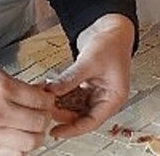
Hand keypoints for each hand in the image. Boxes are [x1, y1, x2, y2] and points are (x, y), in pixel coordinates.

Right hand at [0, 65, 55, 155]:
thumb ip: (18, 84)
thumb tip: (41, 92)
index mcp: (0, 87)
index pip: (40, 99)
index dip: (49, 99)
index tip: (47, 98)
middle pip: (39, 122)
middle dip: (46, 116)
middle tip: (42, 111)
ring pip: (31, 142)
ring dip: (37, 135)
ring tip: (33, 127)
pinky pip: (14, 154)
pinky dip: (23, 148)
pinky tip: (20, 137)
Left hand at [45, 14, 134, 139]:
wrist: (112, 27)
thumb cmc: (112, 43)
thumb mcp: (90, 62)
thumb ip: (71, 78)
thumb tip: (51, 92)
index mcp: (114, 97)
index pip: (92, 122)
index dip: (72, 129)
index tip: (55, 132)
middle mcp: (105, 98)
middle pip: (81, 116)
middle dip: (63, 114)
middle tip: (45, 109)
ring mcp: (96, 92)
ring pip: (74, 107)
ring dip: (60, 104)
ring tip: (45, 99)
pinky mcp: (87, 85)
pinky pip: (72, 95)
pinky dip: (61, 94)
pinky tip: (50, 90)